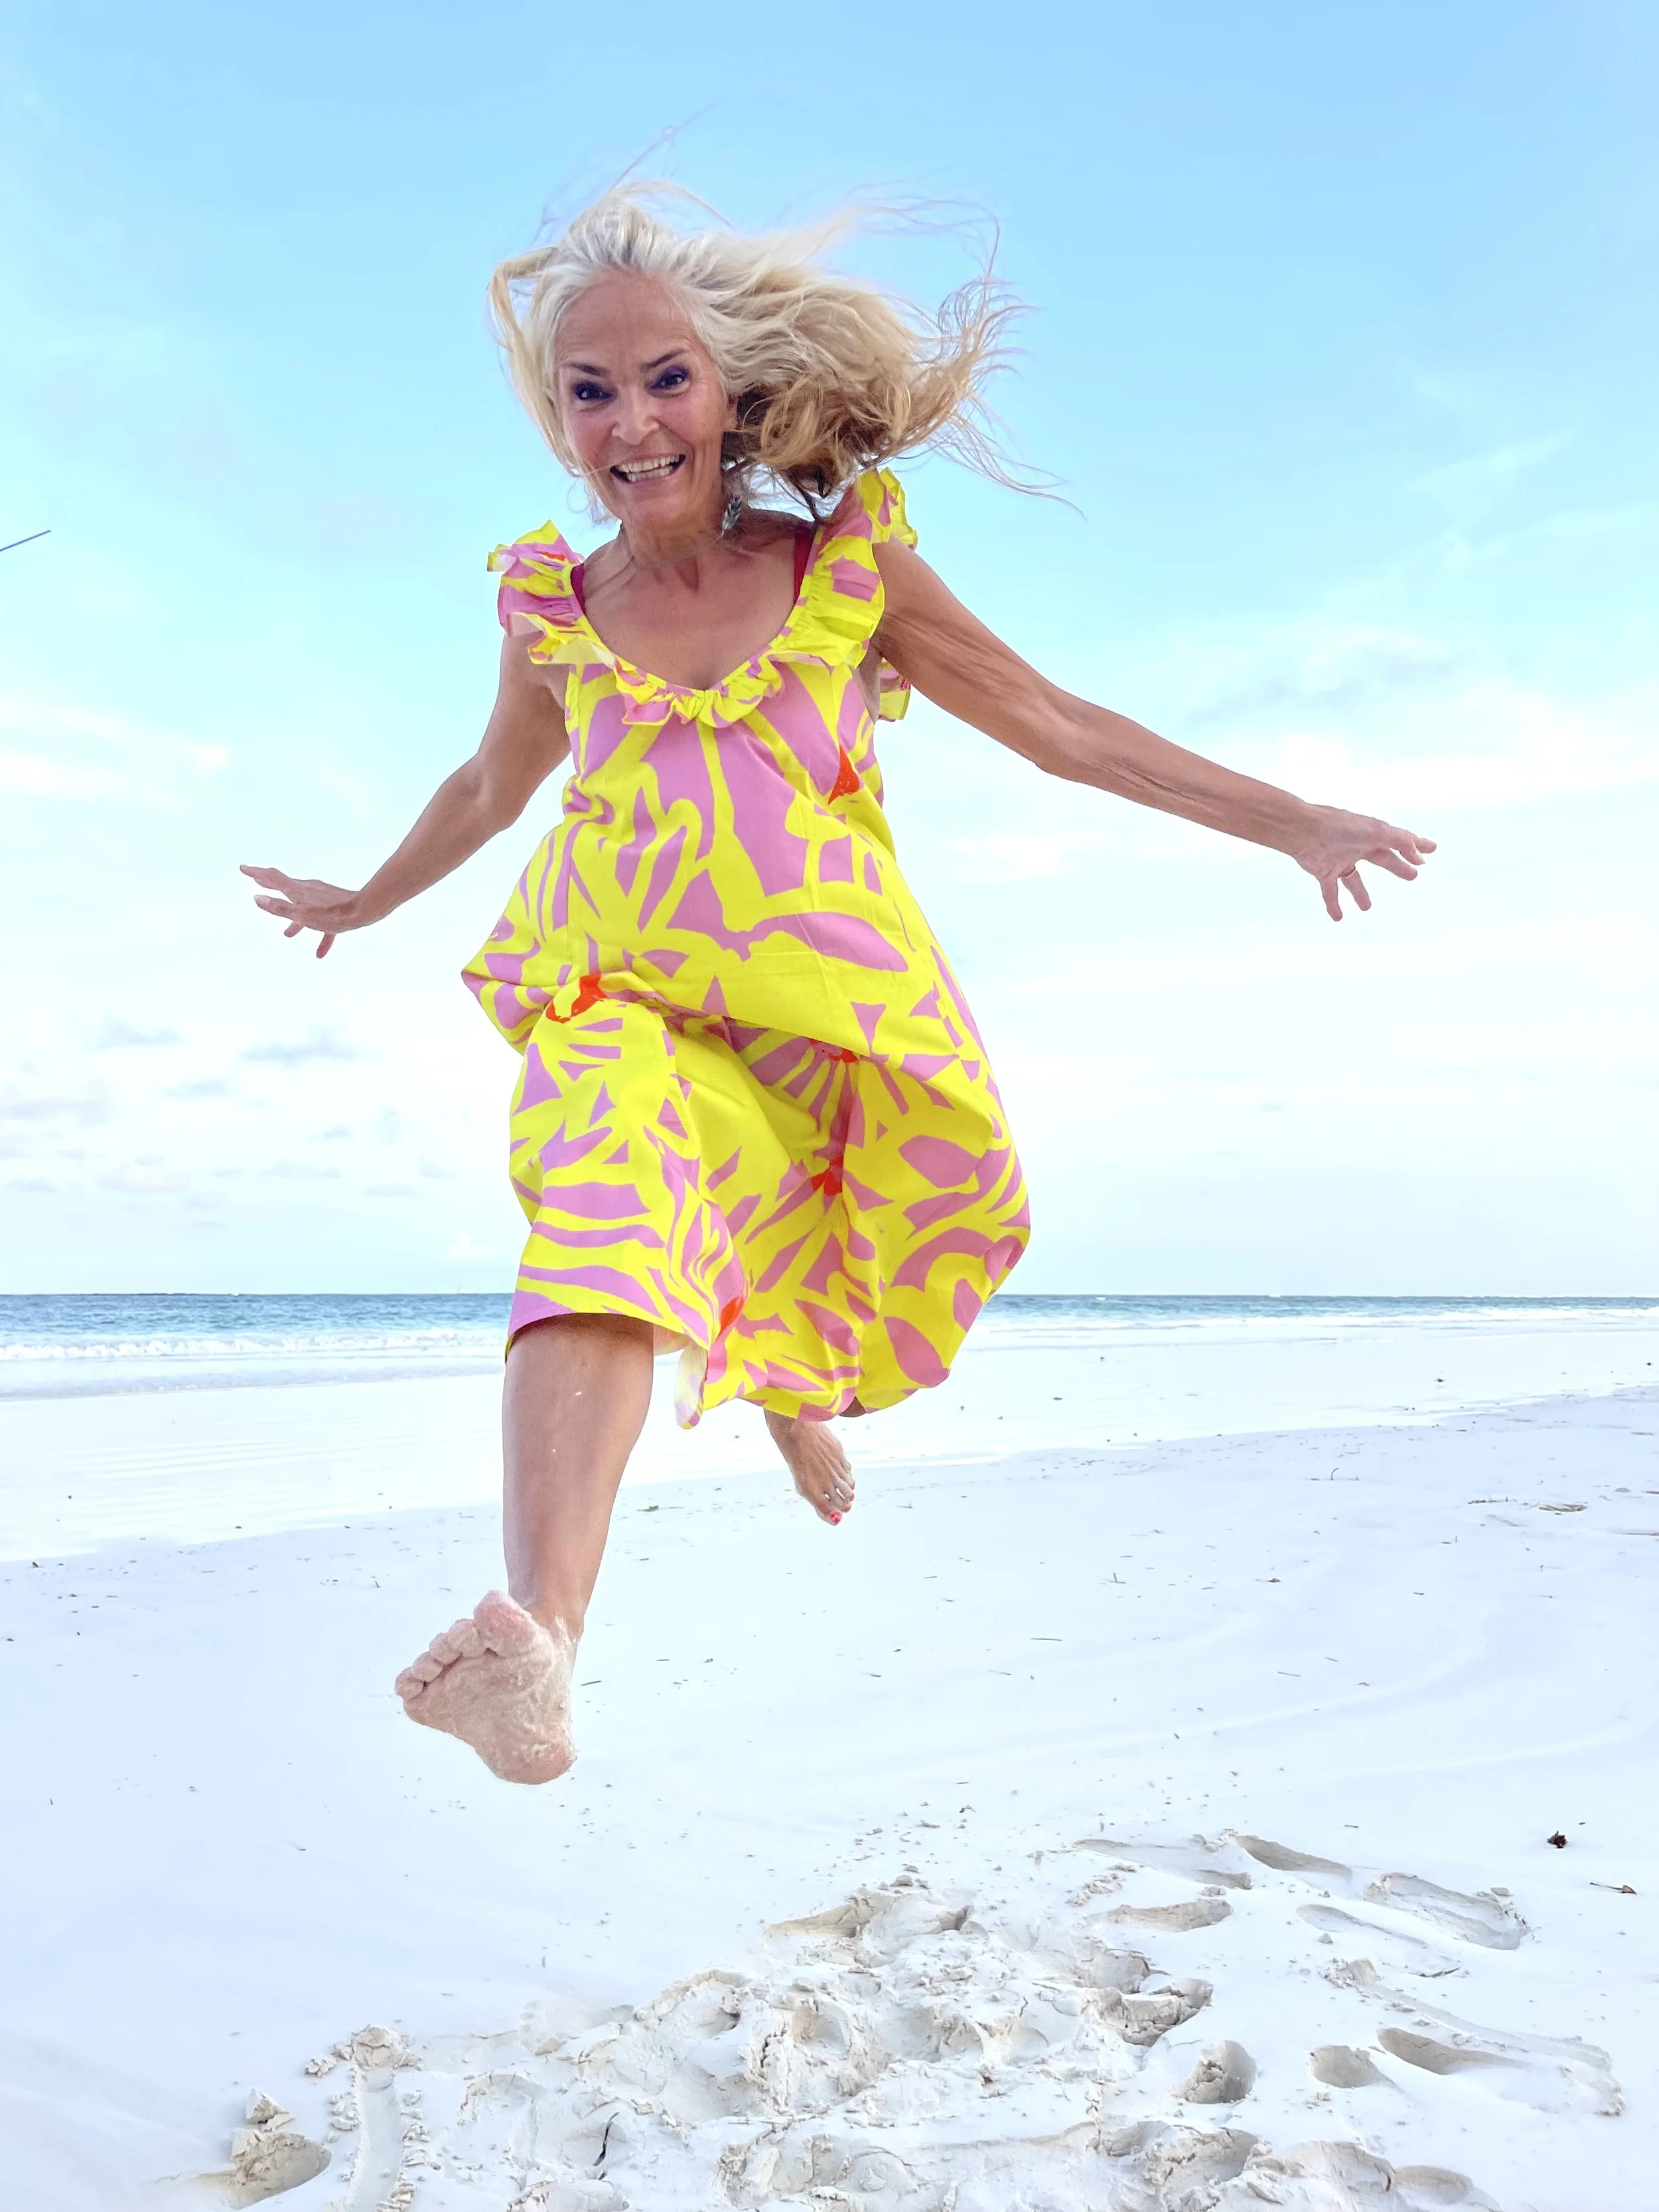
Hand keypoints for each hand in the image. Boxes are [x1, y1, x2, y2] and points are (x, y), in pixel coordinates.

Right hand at [240, 865, 364, 958]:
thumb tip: (257, 899)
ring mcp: (323, 898)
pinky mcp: (336, 908)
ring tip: (287, 935)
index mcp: (297, 890)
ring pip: (304, 909)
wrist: (364, 910)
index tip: (243, 868)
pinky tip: (320, 954)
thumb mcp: (301, 914)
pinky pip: (324, 924)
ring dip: (294, 920)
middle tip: (258, 884)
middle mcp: (309, 891)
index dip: (256, 873)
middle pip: (286, 889)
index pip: (272, 877)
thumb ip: (279, 908)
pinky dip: (319, 935)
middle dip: (271, 888)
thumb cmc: (332, 914)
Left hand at [1290, 807, 1435, 921]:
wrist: (1302, 830)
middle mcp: (1356, 846)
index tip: (1431, 850)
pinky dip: (1333, 904)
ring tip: (1367, 907)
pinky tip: (1338, 918)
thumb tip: (1418, 853)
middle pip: (1382, 859)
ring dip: (1360, 894)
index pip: (1399, 840)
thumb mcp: (1374, 831)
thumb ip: (1398, 841)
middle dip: (1398, 867)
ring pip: (1353, 880)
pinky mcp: (1323, 871)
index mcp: (1371, 833)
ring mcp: (1339, 859)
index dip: (1415, 845)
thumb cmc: (1338, 826)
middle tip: (1414, 876)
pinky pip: (1329, 891)